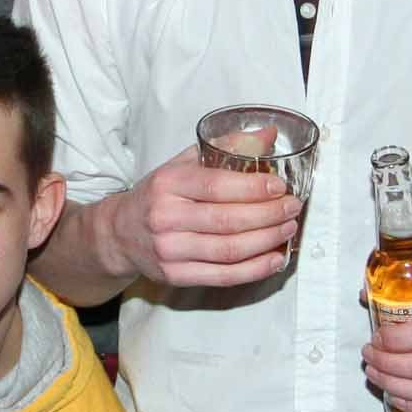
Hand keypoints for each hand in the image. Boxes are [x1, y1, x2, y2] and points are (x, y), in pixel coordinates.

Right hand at [103, 146, 305, 287]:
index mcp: (167, 184)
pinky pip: (224, 276)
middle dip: (269, 215)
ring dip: (267, 241)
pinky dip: (256, 269)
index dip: (253, 188)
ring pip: (230, 251)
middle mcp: (166, 217)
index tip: (280, 186)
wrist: (119, 233)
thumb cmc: (157, 195)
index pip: (216, 186)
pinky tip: (275, 258)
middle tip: (292, 207)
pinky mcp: (175, 276)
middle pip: (228, 221)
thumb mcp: (182, 165)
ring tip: (288, 228)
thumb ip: (224, 148)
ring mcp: (169, 250)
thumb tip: (267, 135)